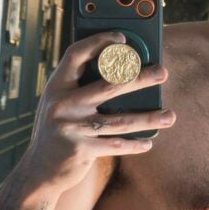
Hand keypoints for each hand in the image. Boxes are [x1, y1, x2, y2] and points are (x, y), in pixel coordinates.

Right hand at [24, 32, 174, 190]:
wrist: (38, 172)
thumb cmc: (57, 134)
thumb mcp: (61, 107)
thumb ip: (80, 91)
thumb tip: (123, 76)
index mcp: (56, 87)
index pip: (76, 54)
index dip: (99, 42)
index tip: (122, 37)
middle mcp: (62, 104)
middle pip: (109, 85)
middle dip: (140, 78)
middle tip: (163, 73)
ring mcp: (71, 127)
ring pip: (119, 120)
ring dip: (148, 118)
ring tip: (170, 115)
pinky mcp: (80, 149)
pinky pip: (115, 145)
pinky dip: (134, 144)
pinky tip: (149, 142)